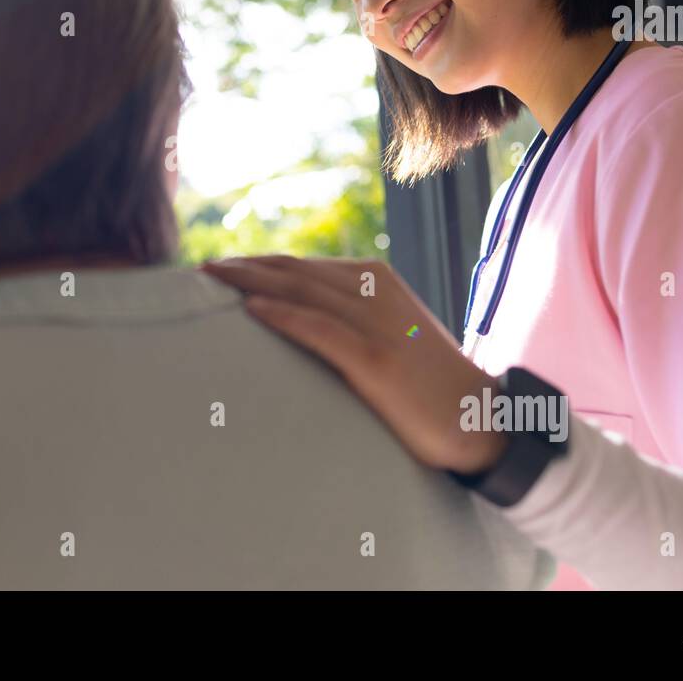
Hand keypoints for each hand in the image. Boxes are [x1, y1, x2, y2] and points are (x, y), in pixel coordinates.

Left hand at [199, 255, 508, 473]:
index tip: (222, 267)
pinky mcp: (376, 359)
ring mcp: (375, 323)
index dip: (259, 263)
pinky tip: (250, 309)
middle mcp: (373, 292)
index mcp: (375, 281)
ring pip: (300, 290)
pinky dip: (283, 315)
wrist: (479, 419)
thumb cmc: (429, 384)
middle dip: (245, 267)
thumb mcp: (390, 334)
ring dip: (251, 281)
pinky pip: (320, 329)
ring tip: (211, 280)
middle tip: (202, 269)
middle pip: (294, 270)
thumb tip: (298, 324)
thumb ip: (351, 320)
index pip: (303, 265)